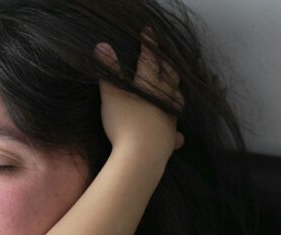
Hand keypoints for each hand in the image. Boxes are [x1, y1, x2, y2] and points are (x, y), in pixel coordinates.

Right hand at [95, 29, 183, 160]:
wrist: (142, 154)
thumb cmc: (125, 123)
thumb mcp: (111, 95)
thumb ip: (108, 71)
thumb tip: (102, 46)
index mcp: (150, 85)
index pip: (149, 60)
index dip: (148, 46)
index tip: (148, 33)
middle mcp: (164, 99)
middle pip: (169, 77)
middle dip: (167, 65)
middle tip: (165, 58)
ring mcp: (169, 119)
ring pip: (176, 102)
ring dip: (175, 93)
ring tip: (174, 90)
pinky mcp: (169, 139)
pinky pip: (176, 134)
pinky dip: (176, 133)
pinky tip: (178, 136)